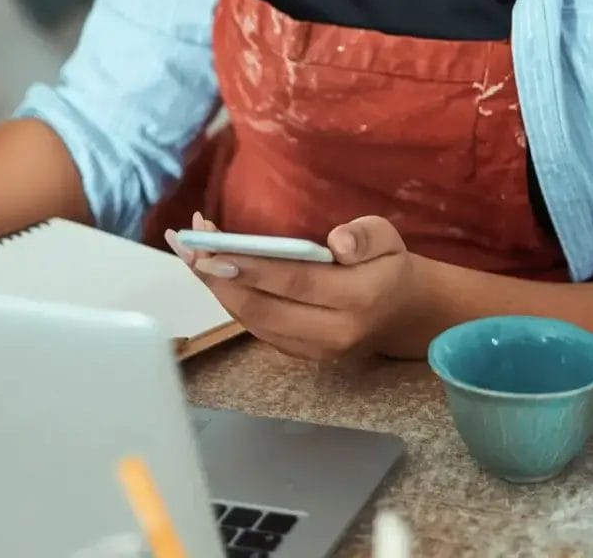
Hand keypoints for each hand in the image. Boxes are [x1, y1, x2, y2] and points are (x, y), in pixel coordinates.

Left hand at [165, 214, 422, 361]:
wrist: (404, 315)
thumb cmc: (390, 266)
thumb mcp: (389, 238)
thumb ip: (365, 235)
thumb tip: (338, 242)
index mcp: (360, 297)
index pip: (297, 282)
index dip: (252, 268)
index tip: (213, 248)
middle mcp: (334, 332)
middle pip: (265, 309)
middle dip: (220, 279)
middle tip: (188, 246)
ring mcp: (316, 350)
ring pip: (256, 322)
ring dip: (218, 290)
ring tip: (190, 255)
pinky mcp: (302, 356)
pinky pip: (259, 329)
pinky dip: (232, 302)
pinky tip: (213, 275)